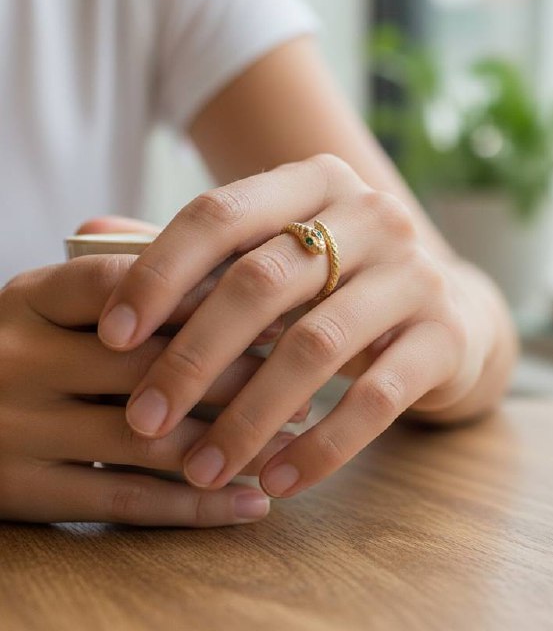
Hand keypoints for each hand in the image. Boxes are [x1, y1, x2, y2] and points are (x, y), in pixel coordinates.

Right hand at [0, 252, 304, 525]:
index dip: (209, 299)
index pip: (128, 283)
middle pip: (150, 365)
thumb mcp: (56, 300)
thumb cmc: (31, 344)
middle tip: (305, 386)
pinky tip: (251, 502)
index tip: (279, 317)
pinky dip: (196, 506)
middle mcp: (18, 358)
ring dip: (230, 441)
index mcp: (32, 297)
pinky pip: (123, 500)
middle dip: (240, 377)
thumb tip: (235, 265)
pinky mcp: (21, 491)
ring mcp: (14, 428)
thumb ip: (128, 278)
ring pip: (147, 437)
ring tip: (291, 441)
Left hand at [97, 153, 493, 498]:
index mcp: (317, 181)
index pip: (222, 213)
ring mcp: (416, 272)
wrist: (449, 317)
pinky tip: (278, 481)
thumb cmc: (340, 285)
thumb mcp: (275, 254)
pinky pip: (376, 399)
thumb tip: (87, 237)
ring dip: (248, 416)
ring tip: (203, 468)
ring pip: (316, 345)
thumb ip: (192, 249)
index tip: (112, 337)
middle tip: (142, 420)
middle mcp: (373, 214)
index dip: (159, 274)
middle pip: (262, 282)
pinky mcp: (444, 335)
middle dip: (192, 357)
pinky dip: (321, 446)